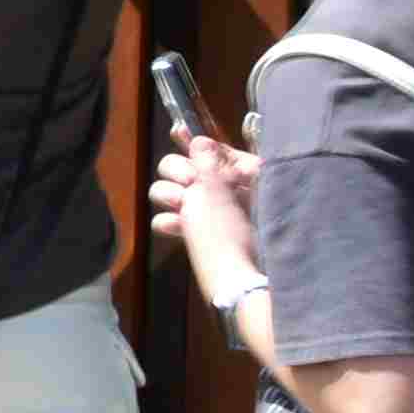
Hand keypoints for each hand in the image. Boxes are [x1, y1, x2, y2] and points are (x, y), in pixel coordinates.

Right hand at [149, 130, 258, 291]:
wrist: (235, 281)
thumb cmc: (229, 230)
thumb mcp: (218, 187)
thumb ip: (207, 160)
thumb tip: (200, 139)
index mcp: (243, 177)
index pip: (215, 150)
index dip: (196, 141)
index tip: (178, 130)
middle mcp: (228, 194)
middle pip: (189, 168)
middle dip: (181, 171)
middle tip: (188, 182)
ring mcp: (212, 217)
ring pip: (176, 192)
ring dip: (170, 193)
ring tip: (179, 204)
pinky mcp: (198, 239)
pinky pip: (173, 221)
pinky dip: (170, 221)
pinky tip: (173, 224)